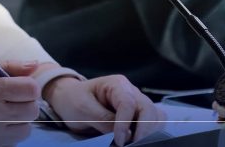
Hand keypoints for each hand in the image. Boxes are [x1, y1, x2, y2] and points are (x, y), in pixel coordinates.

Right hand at [0, 60, 40, 145]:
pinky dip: (14, 130)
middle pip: (33, 109)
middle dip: (27, 101)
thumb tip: (35, 66)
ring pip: (28, 127)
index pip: (31, 89)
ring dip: (22, 118)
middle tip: (15, 97)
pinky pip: (16, 139)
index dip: (29, 85)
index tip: (20, 85)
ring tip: (8, 111)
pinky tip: (2, 122)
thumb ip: (10, 67)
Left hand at [43, 74, 164, 145]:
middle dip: (143, 130)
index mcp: (117, 84)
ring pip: (155, 116)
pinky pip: (153, 122)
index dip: (125, 124)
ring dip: (149, 132)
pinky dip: (150, 132)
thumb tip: (124, 136)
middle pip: (148, 109)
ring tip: (135, 144)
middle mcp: (131, 91)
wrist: (69, 99)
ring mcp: (137, 103)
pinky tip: (139, 141)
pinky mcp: (137, 115)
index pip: (128, 103)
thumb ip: (103, 120)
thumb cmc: (74, 100)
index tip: (118, 141)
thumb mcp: (82, 108)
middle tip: (132, 145)